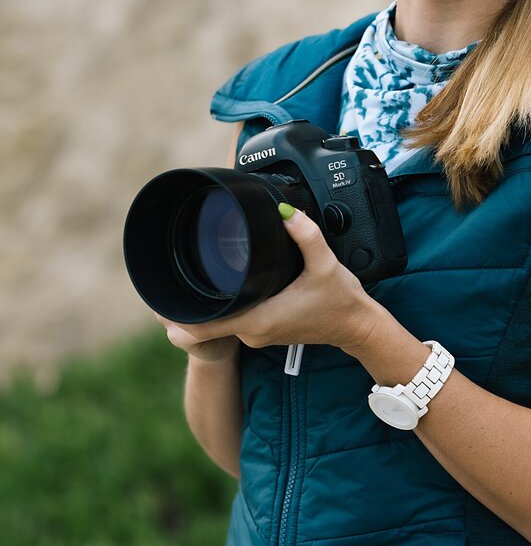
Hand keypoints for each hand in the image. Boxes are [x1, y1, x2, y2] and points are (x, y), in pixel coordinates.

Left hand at [156, 206, 380, 356]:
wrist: (356, 326)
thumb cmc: (341, 301)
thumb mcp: (325, 263)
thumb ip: (305, 235)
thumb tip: (285, 211)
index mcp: (259, 319)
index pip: (203, 327)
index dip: (176, 317)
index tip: (159, 300)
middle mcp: (254, 331)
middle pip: (204, 323)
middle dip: (186, 304)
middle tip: (171, 274)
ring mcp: (258, 334)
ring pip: (217, 322)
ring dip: (203, 305)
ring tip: (190, 276)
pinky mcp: (264, 330)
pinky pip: (232, 320)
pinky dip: (221, 307)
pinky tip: (218, 288)